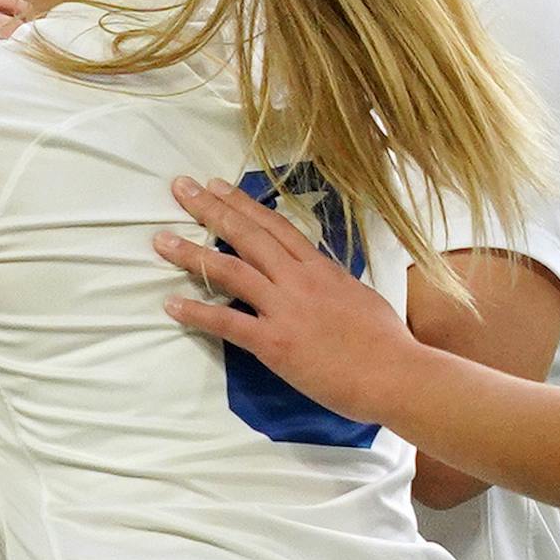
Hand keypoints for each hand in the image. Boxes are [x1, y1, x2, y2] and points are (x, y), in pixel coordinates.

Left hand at [153, 175, 412, 425]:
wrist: (398, 374)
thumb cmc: (386, 343)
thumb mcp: (359, 297)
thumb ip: (331, 283)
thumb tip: (317, 276)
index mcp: (320, 267)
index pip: (275, 225)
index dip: (242, 203)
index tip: (217, 185)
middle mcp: (299, 279)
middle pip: (247, 234)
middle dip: (210, 209)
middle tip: (181, 188)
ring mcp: (286, 308)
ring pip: (230, 270)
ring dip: (192, 254)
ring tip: (160, 241)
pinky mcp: (275, 342)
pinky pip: (228, 323)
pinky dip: (196, 313)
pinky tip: (171, 305)